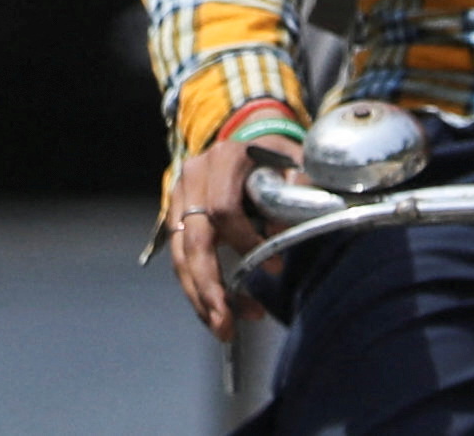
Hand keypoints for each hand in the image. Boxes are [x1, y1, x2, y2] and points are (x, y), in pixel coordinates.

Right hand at [167, 134, 300, 339]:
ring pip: (182, 256)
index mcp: (225, 158)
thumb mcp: (295, 163)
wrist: (251, 143)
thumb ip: (297, 191)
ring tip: (223, 329)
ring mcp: (180, 197)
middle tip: (227, 323)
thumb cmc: (277, 158)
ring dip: (201, 297)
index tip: (276, 266)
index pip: (224, 209)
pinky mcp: (176, 217)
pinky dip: (198, 289)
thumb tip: (282, 234)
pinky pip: (182, 260)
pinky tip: (218, 312)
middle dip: (210, 287)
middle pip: (195, 240)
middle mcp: (194, 176)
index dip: (247, 242)